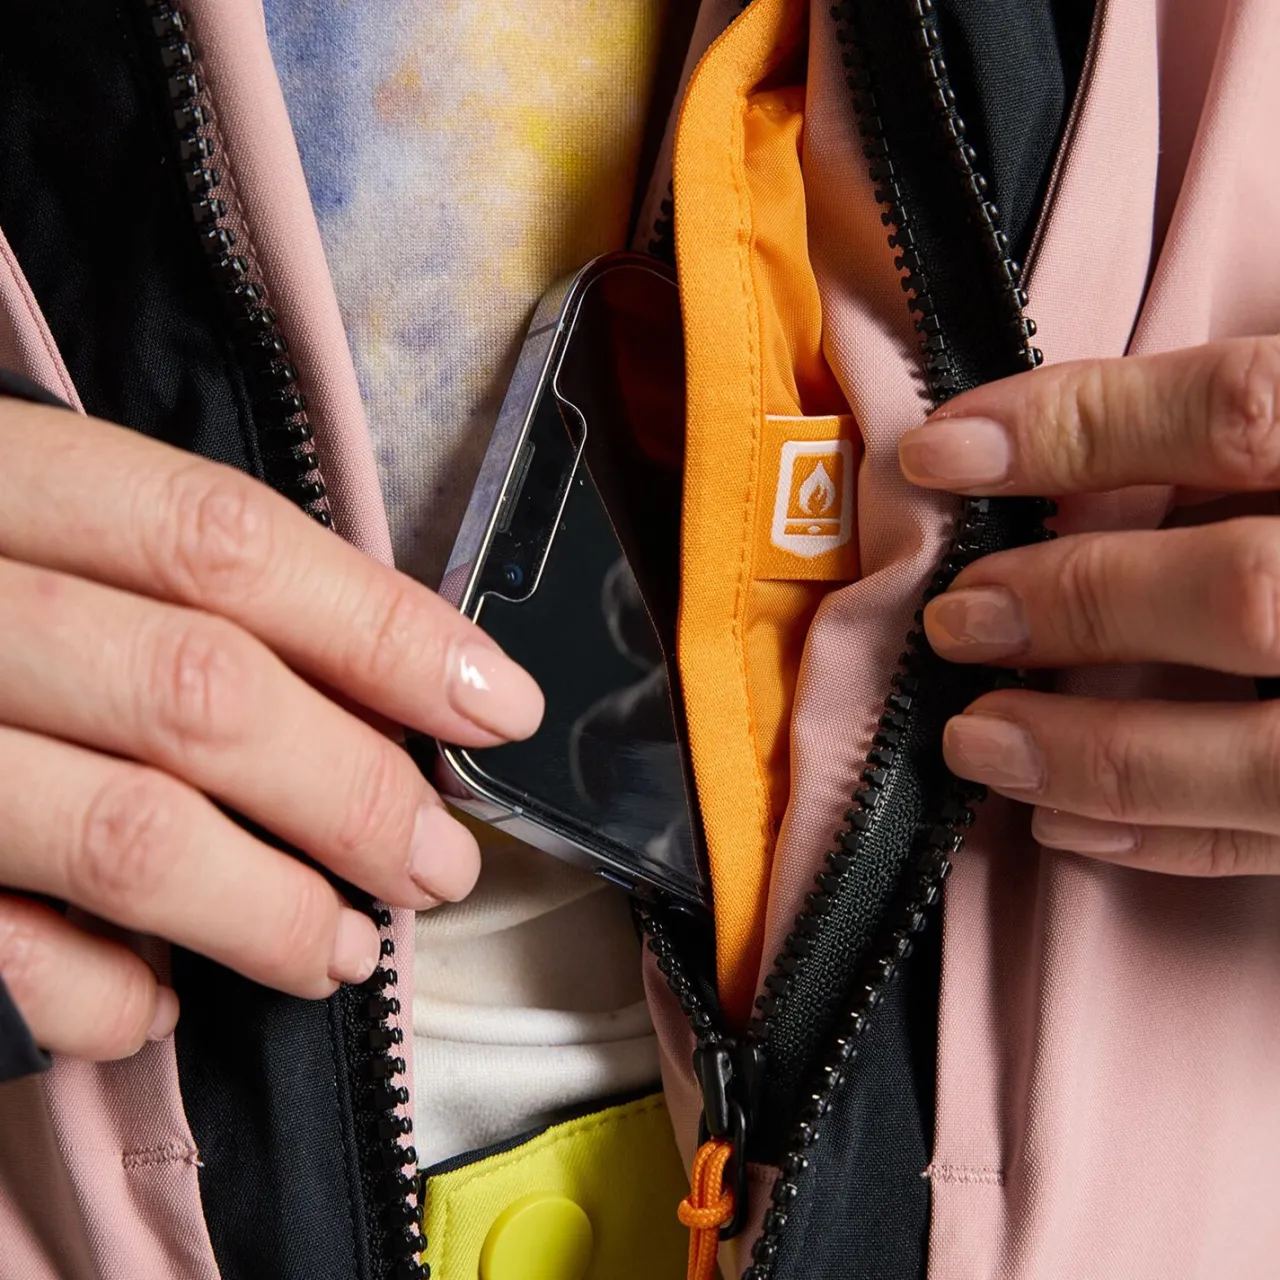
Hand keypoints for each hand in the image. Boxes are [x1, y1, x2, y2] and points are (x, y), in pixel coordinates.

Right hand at [0, 398, 541, 1059]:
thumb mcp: (42, 526)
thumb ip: (182, 585)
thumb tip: (393, 686)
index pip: (226, 544)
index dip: (384, 630)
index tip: (498, 704)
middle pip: (202, 696)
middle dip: (355, 795)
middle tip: (436, 861)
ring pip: (125, 833)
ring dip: (273, 908)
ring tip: (349, 946)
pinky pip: (8, 954)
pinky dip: (107, 990)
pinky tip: (163, 989)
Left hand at [898, 335, 1279, 875]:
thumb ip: (1262, 428)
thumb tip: (1078, 480)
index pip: (1237, 409)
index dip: (1070, 425)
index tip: (942, 446)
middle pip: (1237, 590)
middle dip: (1073, 602)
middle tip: (958, 616)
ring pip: (1257, 755)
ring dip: (1092, 753)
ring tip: (977, 742)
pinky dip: (1172, 838)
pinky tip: (1072, 824)